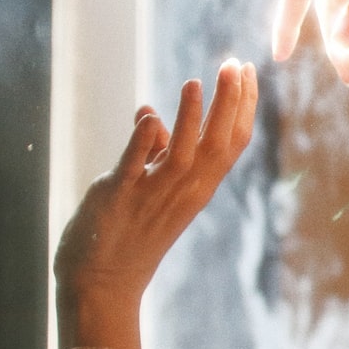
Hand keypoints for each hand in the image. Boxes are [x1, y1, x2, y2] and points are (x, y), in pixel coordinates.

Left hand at [54, 60, 258, 348]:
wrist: (100, 284)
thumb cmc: (127, 235)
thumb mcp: (151, 190)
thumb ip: (155, 152)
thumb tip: (151, 115)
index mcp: (197, 188)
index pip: (232, 143)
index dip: (243, 106)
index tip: (247, 70)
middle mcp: (183, 192)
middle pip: (218, 144)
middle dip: (229, 103)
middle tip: (235, 64)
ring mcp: (152, 196)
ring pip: (184, 155)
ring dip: (191, 118)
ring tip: (195, 82)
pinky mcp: (119, 198)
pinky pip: (135, 168)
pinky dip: (143, 143)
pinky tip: (148, 114)